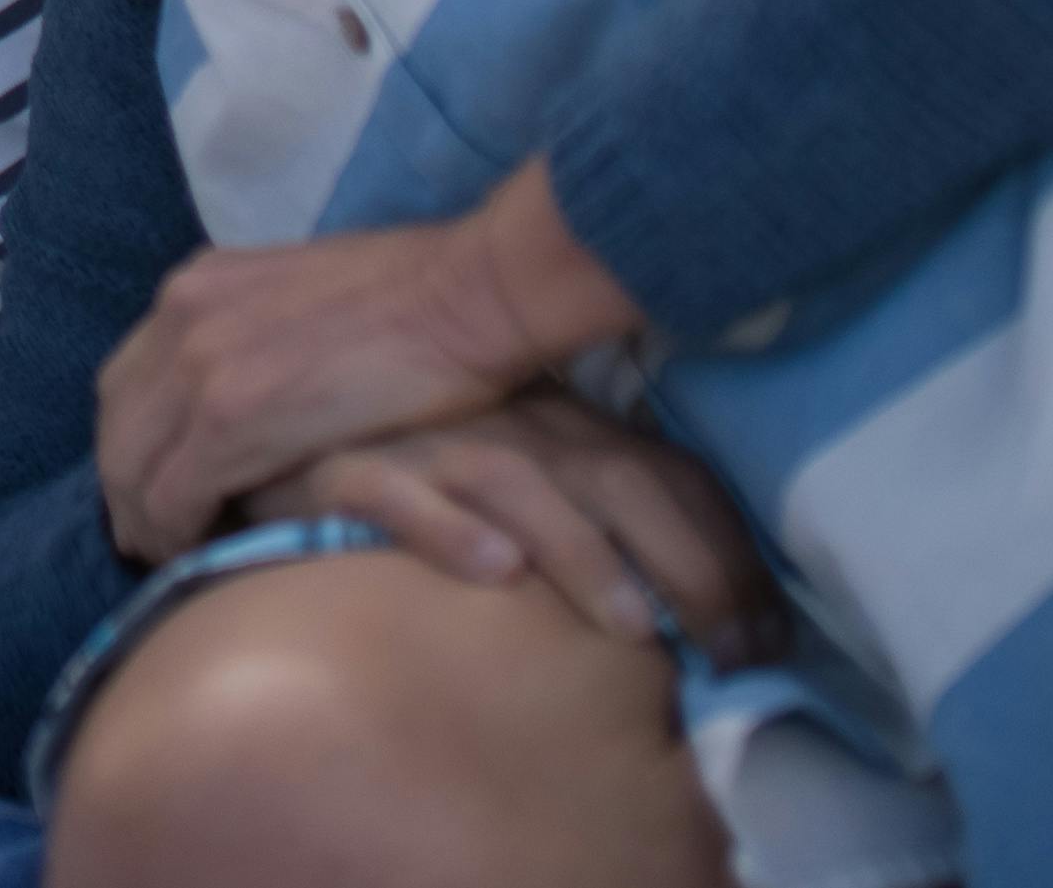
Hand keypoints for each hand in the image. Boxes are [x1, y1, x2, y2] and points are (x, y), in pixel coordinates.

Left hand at [91, 168, 637, 567]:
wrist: (470, 292)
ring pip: (131, 466)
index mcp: (199, 284)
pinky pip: (172, 496)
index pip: (130, 378)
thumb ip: (262, 336)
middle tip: (149, 538)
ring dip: (144, 519)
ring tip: (174, 557)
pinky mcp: (230, 416)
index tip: (152, 487)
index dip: (134, 440)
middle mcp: (181, 315)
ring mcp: (200, 364)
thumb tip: (257, 391)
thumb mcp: (306, 299)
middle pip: (117, 424)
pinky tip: (203, 554)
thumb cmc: (419, 300)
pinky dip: (176, 534)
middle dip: (124, 487)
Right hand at [262, 391, 782, 658]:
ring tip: (637, 631)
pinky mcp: (339, 462)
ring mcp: (427, 439)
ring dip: (585, 556)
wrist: (281, 394)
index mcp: (564, 423)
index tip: (772, 642)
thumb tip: (695, 612)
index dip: (729, 552)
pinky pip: (395, 490)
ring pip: (520, 486)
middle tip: (734, 658)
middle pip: (615, 481)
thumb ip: (593, 516)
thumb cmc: (413, 452)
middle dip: (689, 567)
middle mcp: (509, 424)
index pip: (666, 473)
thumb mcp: (524, 468)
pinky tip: (495, 574)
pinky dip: (447, 529)